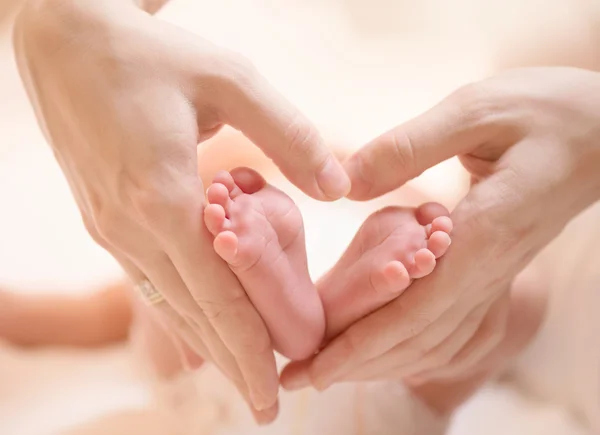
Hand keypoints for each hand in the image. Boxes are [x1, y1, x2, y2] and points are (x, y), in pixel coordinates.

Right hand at [14, 0, 348, 417]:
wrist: (63, 37)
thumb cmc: (150, 54)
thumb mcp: (229, 79)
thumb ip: (289, 134)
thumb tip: (339, 187)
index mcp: (161, 196)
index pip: (215, 296)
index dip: (248, 349)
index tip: (272, 395)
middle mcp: (128, 225)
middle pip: (190, 313)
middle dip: (231, 362)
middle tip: (265, 406)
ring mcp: (109, 226)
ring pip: (166, 302)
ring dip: (205, 340)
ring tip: (239, 374)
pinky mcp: (102, 217)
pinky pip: (148, 278)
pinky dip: (180, 308)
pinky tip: (195, 327)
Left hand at [281, 67, 599, 388]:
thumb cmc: (548, 112)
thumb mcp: (476, 111)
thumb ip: (410, 146)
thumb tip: (345, 184)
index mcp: (483, 234)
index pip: (415, 308)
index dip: (361, 345)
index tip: (312, 370)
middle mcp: (490, 267)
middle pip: (419, 336)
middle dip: (358, 363)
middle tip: (300, 378)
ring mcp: (496, 273)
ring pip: (437, 339)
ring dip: (382, 360)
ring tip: (330, 369)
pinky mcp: (496, 267)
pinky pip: (456, 325)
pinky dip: (416, 346)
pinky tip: (389, 350)